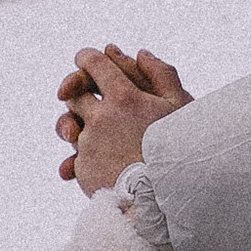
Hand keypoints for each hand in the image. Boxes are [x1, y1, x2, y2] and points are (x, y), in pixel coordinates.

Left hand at [58, 44, 191, 195]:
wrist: (164, 198)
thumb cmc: (178, 150)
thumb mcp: (180, 107)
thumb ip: (161, 74)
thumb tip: (141, 53)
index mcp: (124, 97)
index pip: (92, 64)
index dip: (86, 58)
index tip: (86, 58)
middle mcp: (100, 117)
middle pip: (72, 95)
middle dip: (77, 93)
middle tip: (89, 96)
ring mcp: (88, 144)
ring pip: (71, 126)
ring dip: (78, 125)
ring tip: (94, 134)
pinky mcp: (82, 168)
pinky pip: (74, 157)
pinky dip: (84, 157)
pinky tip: (100, 163)